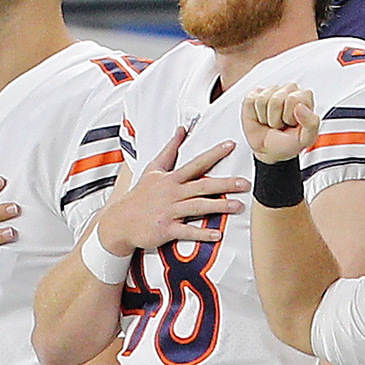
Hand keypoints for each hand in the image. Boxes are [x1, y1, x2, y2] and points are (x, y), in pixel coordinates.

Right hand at [95, 127, 247, 255]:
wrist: (118, 221)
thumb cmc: (140, 196)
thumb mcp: (152, 169)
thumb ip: (170, 150)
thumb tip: (181, 130)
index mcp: (171, 178)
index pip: (196, 163)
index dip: (214, 154)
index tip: (231, 145)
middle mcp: (172, 193)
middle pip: (202, 186)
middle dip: (225, 184)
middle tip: (245, 183)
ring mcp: (169, 211)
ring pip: (198, 207)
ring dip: (219, 207)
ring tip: (238, 206)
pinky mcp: (166, 228)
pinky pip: (187, 231)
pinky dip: (202, 233)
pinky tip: (218, 234)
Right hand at [241, 83, 319, 163]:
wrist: (271, 149)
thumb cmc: (290, 141)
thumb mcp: (307, 138)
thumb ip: (311, 123)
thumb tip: (300, 107)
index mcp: (305, 97)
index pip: (293, 99)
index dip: (290, 116)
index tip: (293, 124)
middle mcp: (289, 90)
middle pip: (276, 100)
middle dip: (277, 118)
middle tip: (281, 124)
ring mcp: (272, 90)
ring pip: (262, 100)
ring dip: (266, 118)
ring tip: (272, 122)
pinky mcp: (255, 94)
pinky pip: (251, 101)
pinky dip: (255, 115)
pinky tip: (262, 117)